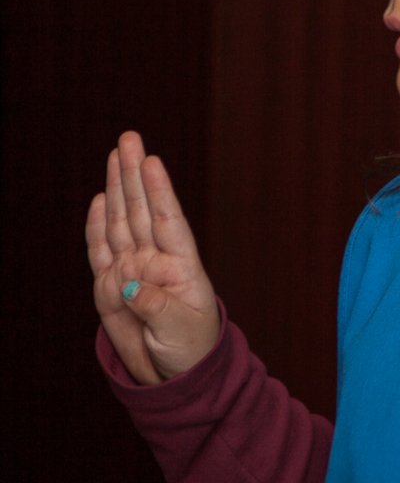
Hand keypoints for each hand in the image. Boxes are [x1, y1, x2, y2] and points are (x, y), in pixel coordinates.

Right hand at [86, 132, 222, 384]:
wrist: (173, 373)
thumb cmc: (189, 347)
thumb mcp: (178, 329)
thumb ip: (155, 306)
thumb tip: (129, 283)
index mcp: (181, 266)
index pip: (168, 221)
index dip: (160, 191)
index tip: (153, 161)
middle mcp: (156, 261)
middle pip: (141, 211)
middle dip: (134, 174)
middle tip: (129, 138)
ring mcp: (133, 270)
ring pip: (121, 222)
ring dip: (117, 188)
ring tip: (117, 155)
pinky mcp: (110, 286)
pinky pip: (101, 251)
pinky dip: (98, 226)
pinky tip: (100, 199)